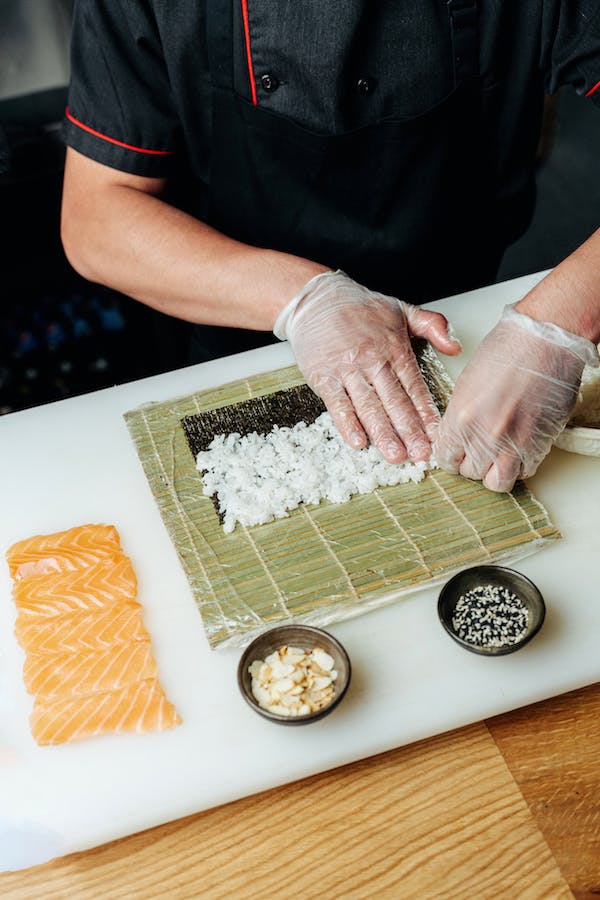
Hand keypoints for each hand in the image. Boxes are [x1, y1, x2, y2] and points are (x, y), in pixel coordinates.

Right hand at [273, 270, 460, 462]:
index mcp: (394, 347)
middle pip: (395, 401)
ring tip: (395, 455)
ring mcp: (347, 369)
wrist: (316, 298)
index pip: (415, 386)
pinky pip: (337, 404)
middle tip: (421, 454)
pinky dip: (347, 424)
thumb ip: (433, 326)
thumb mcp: (401, 309)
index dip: (427, 413)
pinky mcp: (323, 376)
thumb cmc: (358, 306)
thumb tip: (456, 346)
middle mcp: (372, 359)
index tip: (437, 435)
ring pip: (369, 406)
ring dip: (383, 433)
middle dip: (409, 431)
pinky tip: (358, 441)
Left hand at [434, 305, 598, 491]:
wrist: (545, 340)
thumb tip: (457, 436)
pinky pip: (525, 472)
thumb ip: (459, 415)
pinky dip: (520, 465)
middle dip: (471, 462)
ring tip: (497, 456)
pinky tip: (518, 449)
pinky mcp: (539, 445)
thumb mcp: (466, 383)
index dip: (450, 456)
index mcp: (461, 418)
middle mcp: (485, 436)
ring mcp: (514, 444)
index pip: (445, 458)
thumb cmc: (508, 350)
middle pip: (469, 472)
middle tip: (478, 450)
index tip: (455, 452)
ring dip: (494, 471)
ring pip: (496, 482)